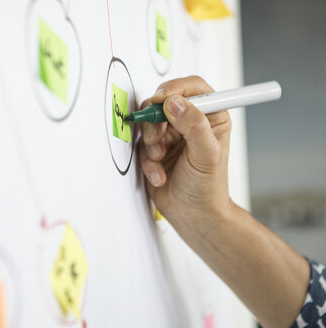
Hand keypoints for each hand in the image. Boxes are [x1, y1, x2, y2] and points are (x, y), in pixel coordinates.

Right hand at [138, 76, 232, 234]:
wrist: (192, 215)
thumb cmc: (207, 187)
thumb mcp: (206, 155)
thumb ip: (194, 125)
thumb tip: (175, 102)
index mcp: (211, 117)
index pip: (193, 88)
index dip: (175, 89)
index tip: (162, 101)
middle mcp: (189, 122)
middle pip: (164, 102)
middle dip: (156, 121)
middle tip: (157, 139)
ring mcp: (171, 135)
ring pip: (149, 123)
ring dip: (150, 143)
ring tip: (160, 160)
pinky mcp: (155, 149)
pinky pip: (141, 145)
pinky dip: (147, 161)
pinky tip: (159, 175)